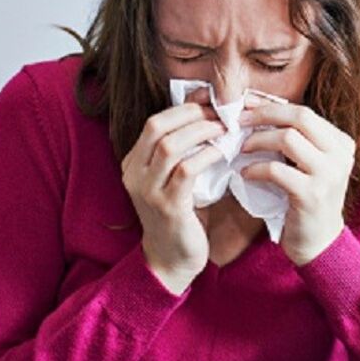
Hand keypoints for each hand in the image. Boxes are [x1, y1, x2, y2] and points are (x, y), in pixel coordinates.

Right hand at [120, 87, 225, 293]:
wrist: (171, 260)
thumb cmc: (181, 213)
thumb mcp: (174, 177)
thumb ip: (184, 148)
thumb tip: (207, 110)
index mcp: (133, 162)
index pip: (155, 121)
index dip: (184, 106)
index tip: (211, 100)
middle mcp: (134, 173)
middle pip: (158, 127)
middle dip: (192, 114)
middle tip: (221, 112)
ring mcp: (147, 190)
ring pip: (170, 146)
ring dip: (202, 131)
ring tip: (225, 128)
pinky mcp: (167, 206)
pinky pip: (186, 171)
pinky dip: (207, 155)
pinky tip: (223, 152)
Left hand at [238, 98, 355, 265]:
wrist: (319, 242)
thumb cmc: (306, 199)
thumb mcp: (308, 164)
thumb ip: (294, 139)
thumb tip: (255, 108)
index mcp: (340, 142)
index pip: (303, 111)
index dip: (271, 105)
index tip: (245, 105)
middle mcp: (340, 154)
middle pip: (299, 116)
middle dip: (264, 114)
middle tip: (237, 121)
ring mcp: (328, 174)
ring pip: (287, 139)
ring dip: (257, 141)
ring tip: (241, 149)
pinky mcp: (311, 194)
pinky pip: (276, 169)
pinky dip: (255, 168)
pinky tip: (245, 174)